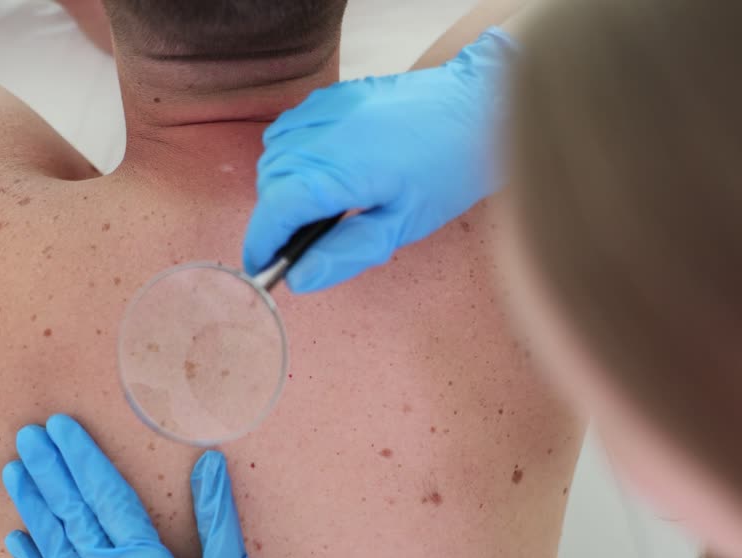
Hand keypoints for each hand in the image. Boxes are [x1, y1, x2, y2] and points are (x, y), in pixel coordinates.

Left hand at [3, 415, 303, 557]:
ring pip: (54, 550)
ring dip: (32, 508)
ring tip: (14, 471)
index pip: (105, 496)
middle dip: (48, 471)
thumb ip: (216, 514)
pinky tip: (16, 538)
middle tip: (28, 436)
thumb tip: (209, 460)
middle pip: (72, 516)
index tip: (61, 428)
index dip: (82, 458)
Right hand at [243, 28, 518, 292]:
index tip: (262, 267)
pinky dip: (292, 154)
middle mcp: (323, 132)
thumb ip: (347, 251)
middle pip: (270, 184)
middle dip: (276, 219)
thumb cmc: (450, 167)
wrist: (480, 106)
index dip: (262, 244)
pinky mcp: (333, 95)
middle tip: (303, 243)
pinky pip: (290, 128)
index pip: (275, 209)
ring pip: (274, 155)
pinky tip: (321, 170)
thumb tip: (300, 279)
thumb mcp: (404, 224)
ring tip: (316, 207)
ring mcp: (326, 108)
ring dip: (281, 186)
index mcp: (340, 169)